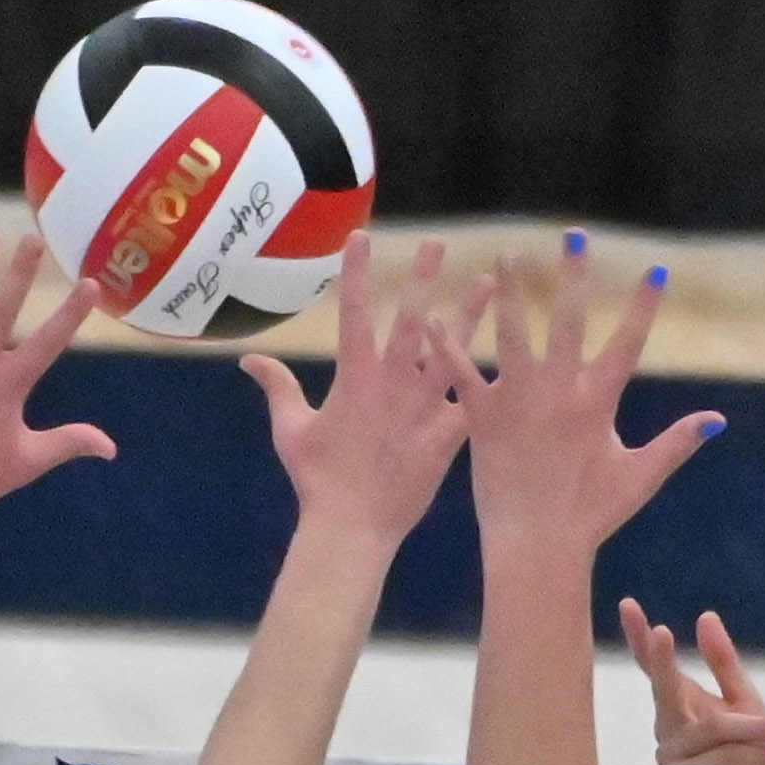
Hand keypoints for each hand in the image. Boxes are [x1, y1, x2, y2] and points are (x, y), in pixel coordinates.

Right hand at [247, 233, 488, 547]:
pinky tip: (516, 358)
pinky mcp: (447, 435)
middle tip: (437, 242)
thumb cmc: (318, 482)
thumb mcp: (291, 430)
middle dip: (422, 278)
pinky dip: (491, 381)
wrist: (352, 529)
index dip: (356, 272)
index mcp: (353, 378)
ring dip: (470, 314)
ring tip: (490, 281)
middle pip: (410, 320)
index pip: (352, 312)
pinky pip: (473, 400)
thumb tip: (248, 360)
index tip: (361, 236)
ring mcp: (422, 408)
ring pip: (451, 351)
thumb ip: (278, 388)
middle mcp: (392, 385)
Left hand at [459, 232, 722, 566]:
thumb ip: (676, 442)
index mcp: (597, 404)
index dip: (642, 306)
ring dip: (509, 292)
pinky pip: (461, 373)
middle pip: (567, 322)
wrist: (537, 548)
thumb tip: (717, 419)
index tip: (656, 269)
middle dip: (573, 276)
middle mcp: (558, 394)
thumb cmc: (591, 516)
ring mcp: (518, 402)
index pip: (627, 343)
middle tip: (574, 235)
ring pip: (512, 334)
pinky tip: (433, 316)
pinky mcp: (482, 418)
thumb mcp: (639, 477)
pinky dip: (445, 345)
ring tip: (507, 254)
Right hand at [627, 599, 764, 764]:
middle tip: (661, 631)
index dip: (639, 639)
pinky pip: (724, 762)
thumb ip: (723, 663)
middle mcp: (667, 732)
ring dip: (755, 732)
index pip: (651, 668)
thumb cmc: (748, 752)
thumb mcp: (742, 701)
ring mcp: (671, 763)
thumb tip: (705, 616)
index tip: (630, 606)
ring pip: (711, 730)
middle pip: (666, 693)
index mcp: (677, 706)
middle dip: (665, 664)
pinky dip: (755, 757)